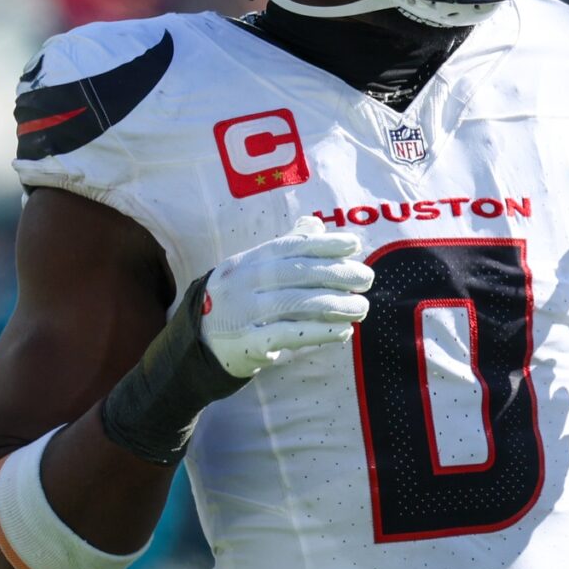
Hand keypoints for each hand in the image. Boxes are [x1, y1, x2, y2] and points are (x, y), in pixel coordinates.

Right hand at [200, 218, 374, 380]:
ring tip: (362, 307)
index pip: (289, 246)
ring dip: (336, 305)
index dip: (324, 244)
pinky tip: (344, 331)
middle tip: (367, 278)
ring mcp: (244, 313)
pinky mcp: (249, 343)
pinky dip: (320, 332)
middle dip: (337, 274)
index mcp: (247, 261)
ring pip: (297, 304)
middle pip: (297, 273)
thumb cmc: (240, 299)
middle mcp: (243, 283)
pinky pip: (290, 335)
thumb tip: (317, 225)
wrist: (201, 341)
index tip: (355, 245)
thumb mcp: (254, 269)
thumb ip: (286, 247)